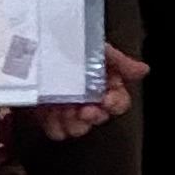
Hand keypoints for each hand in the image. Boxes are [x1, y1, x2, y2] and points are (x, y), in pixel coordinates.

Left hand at [30, 46, 144, 136]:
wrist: (30, 45)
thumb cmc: (65, 42)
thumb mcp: (94, 46)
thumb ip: (119, 60)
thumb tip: (144, 70)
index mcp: (103, 83)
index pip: (119, 101)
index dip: (115, 103)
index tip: (106, 99)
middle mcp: (88, 99)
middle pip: (99, 118)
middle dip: (93, 115)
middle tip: (84, 109)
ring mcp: (67, 110)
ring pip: (78, 129)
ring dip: (73, 121)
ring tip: (64, 109)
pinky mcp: (47, 117)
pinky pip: (56, 131)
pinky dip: (53, 124)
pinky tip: (49, 111)